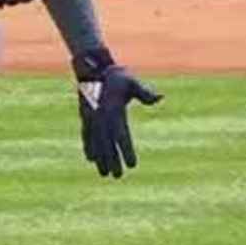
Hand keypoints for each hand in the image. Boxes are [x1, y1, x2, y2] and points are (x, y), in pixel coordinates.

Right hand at [73, 49, 161, 178]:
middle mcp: (102, 118)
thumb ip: (144, 92)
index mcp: (114, 112)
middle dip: (112, 161)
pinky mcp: (85, 118)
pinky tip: (90, 159)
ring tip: (104, 173)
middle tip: (118, 176)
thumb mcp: (131, 82)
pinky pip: (86, 137)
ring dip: (100, 159)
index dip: (126, 151)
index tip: (132, 165)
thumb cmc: (115, 75)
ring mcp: (91, 119)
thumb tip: (161, 97)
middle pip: (108, 145)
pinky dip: (89, 148)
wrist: (92, 68)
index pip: (122, 136)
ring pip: (96, 144)